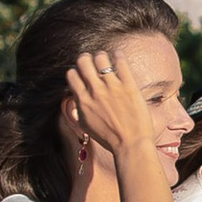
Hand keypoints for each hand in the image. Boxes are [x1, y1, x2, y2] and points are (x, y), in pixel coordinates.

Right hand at [63, 45, 167, 184]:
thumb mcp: (86, 125)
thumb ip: (79, 109)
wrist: (130, 145)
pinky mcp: (129, 86)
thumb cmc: (109, 139)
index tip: (82, 73)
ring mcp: (112, 87)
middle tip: (92, 61)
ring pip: (101, 58)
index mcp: (83, 101)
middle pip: (83, 61)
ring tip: (106, 59)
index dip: (76, 71)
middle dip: (86, 58)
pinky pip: (121, 63)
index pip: (71, 74)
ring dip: (102, 56)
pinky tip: (119, 56)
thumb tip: (76, 98)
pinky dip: (118, 56)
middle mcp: (95, 91)